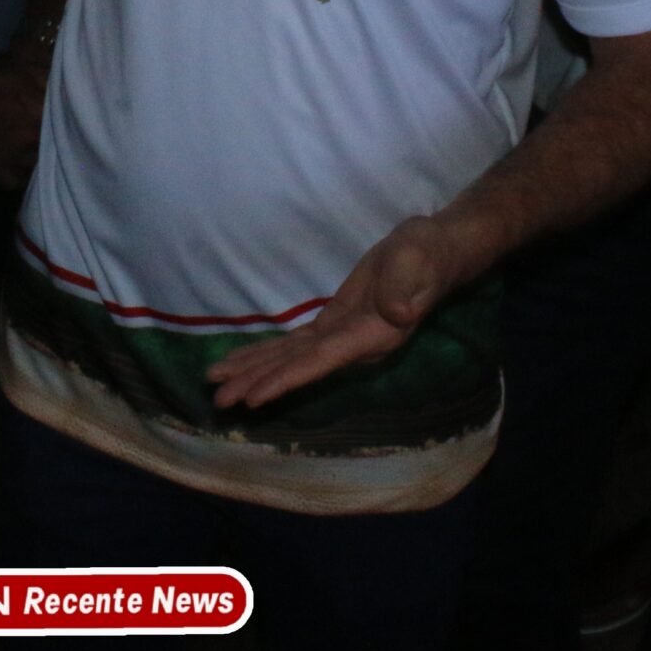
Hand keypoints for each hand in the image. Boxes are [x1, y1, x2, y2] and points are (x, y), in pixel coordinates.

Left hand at [205, 215, 470, 409]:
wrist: (434, 251)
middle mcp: (352, 347)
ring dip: (254, 371)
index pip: (320, 362)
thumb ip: (403, 289)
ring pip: (291, 360)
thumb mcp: (415, 263)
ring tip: (216, 384)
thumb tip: (399, 313)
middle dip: (258, 383)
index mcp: (371, 336)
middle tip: (218, 399)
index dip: (285, 380)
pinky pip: (296, 346)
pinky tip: (243, 362)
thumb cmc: (425, 255)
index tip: (253, 398)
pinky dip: (268, 353)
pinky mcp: (333, 325)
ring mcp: (341, 338)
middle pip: (298, 368)